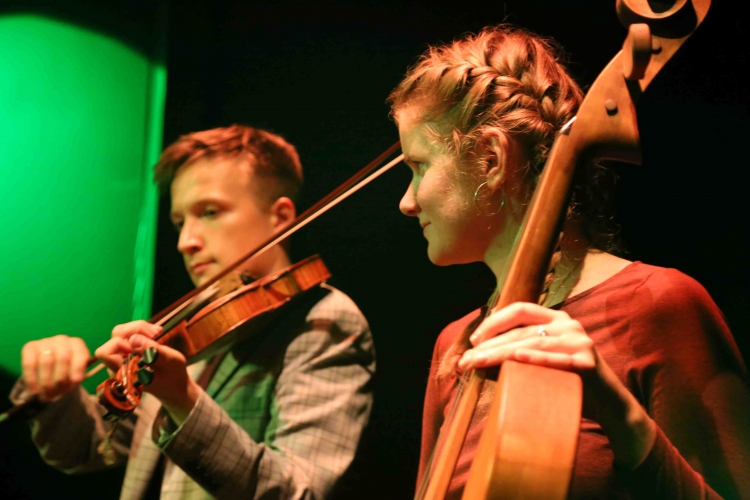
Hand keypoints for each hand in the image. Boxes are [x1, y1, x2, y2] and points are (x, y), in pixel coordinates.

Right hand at [21, 335, 90, 401]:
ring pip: (46, 361)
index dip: (78, 370)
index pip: (80, 355)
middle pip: (63, 358)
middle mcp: (62, 340)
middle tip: (58, 393)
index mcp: (77, 344)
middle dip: (60, 379)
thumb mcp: (75, 375)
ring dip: (47, 382)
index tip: (74, 383)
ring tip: (47, 395)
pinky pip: (30, 364)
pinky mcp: (30, 347)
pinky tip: (35, 392)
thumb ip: (77, 376)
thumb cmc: (66, 374)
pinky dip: (32, 380)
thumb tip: (75, 380)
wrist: (49, 372)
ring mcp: (45, 342)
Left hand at [95, 321, 201, 424]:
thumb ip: (152, 351)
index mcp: (124, 372)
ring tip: (157, 332)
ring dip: (138, 329)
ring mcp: (122, 359)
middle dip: (134, 330)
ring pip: (121, 334)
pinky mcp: (128, 353)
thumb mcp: (170, 361)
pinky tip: (155, 336)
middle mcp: (118, 365)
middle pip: (114, 337)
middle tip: (156, 332)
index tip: (143, 342)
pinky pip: (128, 336)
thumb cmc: (174, 375)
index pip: (106, 353)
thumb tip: (133, 339)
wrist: (174, 384)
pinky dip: (141, 332)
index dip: (121, 342)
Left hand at [458, 302, 594, 373]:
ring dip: (501, 354)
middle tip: (465, 361)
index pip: (520, 309)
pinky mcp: (588, 363)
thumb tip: (478, 354)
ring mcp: (580, 342)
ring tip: (477, 364)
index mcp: (556, 318)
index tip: (474, 340)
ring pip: (533, 343)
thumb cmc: (568, 382)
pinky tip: (516, 359)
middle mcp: (569, 325)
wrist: (610, 405)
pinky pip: (558, 360)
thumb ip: (518, 353)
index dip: (494, 322)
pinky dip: (536, 359)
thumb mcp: (542, 361)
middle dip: (490, 345)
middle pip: (522, 331)